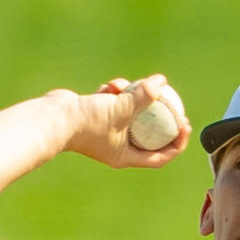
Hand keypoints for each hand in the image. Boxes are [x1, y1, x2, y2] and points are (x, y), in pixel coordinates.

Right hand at [62, 75, 190, 170]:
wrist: (53, 117)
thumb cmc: (86, 121)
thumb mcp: (119, 108)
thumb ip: (141, 97)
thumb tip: (161, 83)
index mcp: (125, 157)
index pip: (160, 156)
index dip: (176, 143)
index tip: (185, 125)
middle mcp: (118, 147)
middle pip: (148, 134)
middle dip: (161, 118)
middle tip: (174, 103)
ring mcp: (107, 131)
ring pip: (131, 113)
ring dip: (132, 96)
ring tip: (125, 85)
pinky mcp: (98, 115)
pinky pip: (115, 103)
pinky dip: (115, 92)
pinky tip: (109, 85)